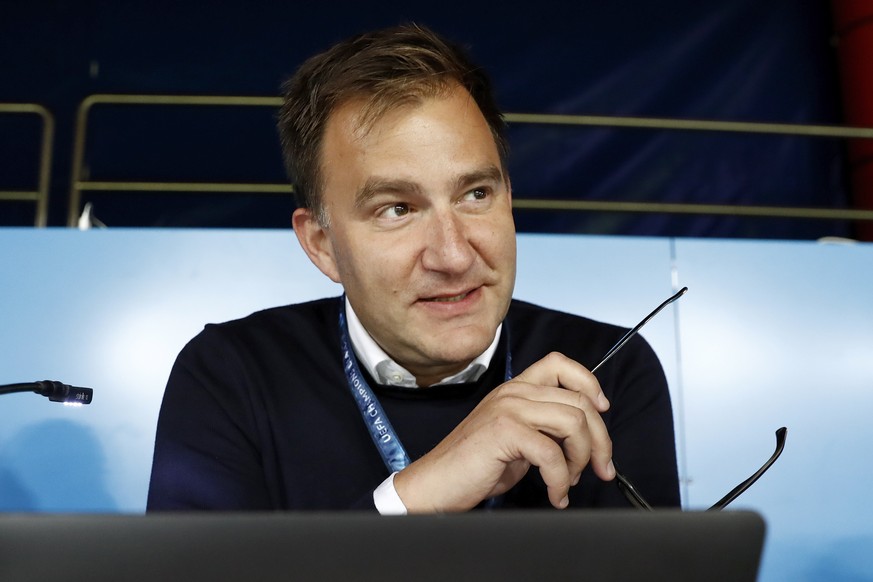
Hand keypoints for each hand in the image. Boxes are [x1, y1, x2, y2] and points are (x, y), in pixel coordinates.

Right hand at [393, 352, 614, 511]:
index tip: (601, 411)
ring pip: (573, 423)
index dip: (589, 383)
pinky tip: (555, 495)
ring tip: (568, 482)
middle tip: (601, 468)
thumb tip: (583, 439)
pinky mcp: (504, 431)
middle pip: (579, 401)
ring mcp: (508, 409)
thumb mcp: (516, 440)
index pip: (559, 364)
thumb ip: (544, 429)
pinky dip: (560, 481)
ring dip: (581, 459)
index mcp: (515, 389)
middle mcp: (513, 392)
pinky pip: (552, 454)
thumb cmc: (473, 466)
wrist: (435, 484)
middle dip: (600, 440)